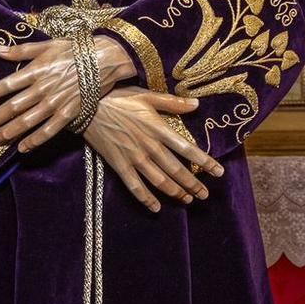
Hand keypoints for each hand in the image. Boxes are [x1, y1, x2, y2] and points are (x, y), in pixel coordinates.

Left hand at [0, 35, 135, 151]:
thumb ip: (22, 51)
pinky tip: (21, 149)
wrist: (106, 58)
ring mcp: (55, 103)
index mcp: (35, 71)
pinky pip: (48, 131)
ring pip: (26, 122)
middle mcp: (42, 89)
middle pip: (11, 108)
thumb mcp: (47, 45)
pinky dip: (34, 141)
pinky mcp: (69, 113)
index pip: (3, 86)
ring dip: (7, 133)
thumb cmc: (76, 49)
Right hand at [82, 88, 224, 211]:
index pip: (187, 148)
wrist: (86, 105)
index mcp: (158, 128)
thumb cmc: (118, 97)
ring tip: (187, 200)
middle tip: (204, 195)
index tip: (219, 172)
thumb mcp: (146, 95)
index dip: (205, 161)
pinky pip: (135, 187)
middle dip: (193, 184)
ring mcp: (134, 157)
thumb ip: (172, 102)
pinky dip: (146, 199)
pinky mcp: (119, 165)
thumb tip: (196, 104)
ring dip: (175, 192)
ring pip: (160, 181)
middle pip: (176, 170)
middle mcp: (149, 146)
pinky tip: (156, 208)